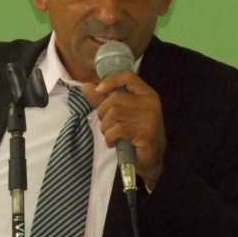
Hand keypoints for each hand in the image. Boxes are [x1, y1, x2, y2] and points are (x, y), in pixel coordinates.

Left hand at [82, 72, 165, 190]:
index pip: (128, 77)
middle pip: (115, 98)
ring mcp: (149, 118)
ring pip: (114, 114)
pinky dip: (109, 138)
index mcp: (147, 94)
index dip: (111, 80)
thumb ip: (103, 100)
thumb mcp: (120, 115)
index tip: (99, 90)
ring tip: (110, 135)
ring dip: (105, 127)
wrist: (152, 159)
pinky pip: (117, 129)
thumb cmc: (135, 135)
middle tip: (106, 125)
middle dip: (103, 113)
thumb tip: (85, 86)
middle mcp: (150, 103)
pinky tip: (113, 143)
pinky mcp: (144, 133)